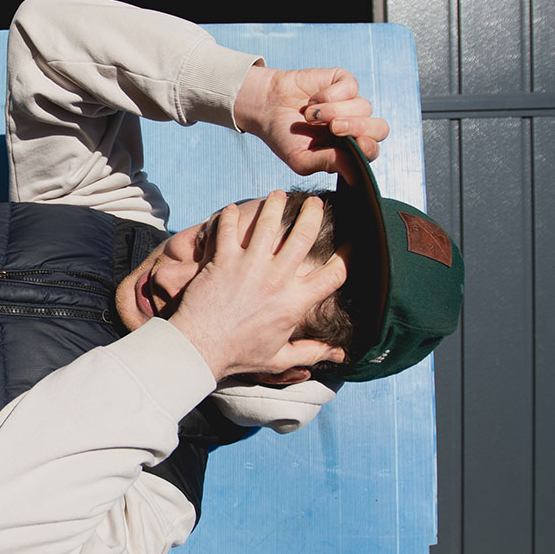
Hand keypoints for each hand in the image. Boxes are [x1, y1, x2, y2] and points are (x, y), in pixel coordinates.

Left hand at [166, 193, 346, 381]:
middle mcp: (277, 278)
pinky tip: (234, 209)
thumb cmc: (240, 355)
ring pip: (269, 223)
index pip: (334, 274)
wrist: (200, 349)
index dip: (349, 256)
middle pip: (304, 234)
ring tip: (279, 195)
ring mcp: (250, 265)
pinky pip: (228, 228)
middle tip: (315, 202)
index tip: (354, 243)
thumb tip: (340, 356)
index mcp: (296, 301)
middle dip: (313, 213)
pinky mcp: (223, 259)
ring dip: (276, 205)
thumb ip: (312, 353)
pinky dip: (231, 216)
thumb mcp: (281, 358)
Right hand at [234, 64, 390, 180]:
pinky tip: (313, 100)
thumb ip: (330, 164)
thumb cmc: (285, 136)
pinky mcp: (344, 82)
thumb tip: (355, 175)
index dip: (367, 147)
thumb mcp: (302, 160)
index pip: (373, 149)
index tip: (352, 145)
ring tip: (309, 115)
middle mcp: (354, 125)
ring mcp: (351, 102)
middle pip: (380, 128)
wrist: (266, 108)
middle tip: (334, 128)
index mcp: (349, 148)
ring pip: (363, 107)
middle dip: (358, 127)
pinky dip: (330, 95)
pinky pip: (351, 87)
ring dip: (333, 111)